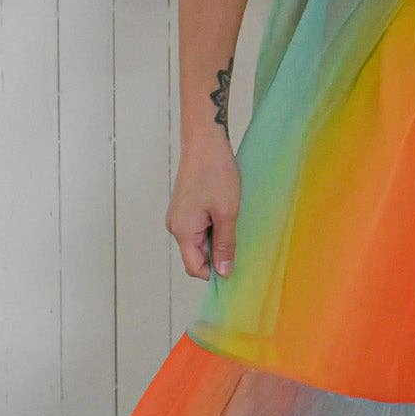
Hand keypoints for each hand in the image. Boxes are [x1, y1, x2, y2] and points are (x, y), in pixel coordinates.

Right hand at [166, 135, 241, 279]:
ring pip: (199, 241)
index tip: (235, 267)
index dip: (215, 273)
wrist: (205, 142)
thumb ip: (225, 245)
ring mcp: (178, 216)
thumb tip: (224, 272)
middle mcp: (175, 226)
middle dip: (218, 253)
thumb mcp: (227, 214)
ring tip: (232, 220)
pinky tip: (225, 212)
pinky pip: (198, 227)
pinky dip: (213, 226)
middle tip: (239, 239)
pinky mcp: (184, 207)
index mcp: (183, 231)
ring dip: (217, 238)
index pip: (195, 268)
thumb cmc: (215, 174)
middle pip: (196, 255)